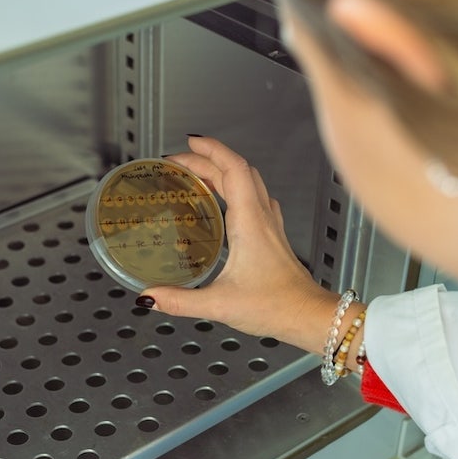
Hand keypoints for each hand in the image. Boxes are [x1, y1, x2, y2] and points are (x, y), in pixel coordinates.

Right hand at [141, 136, 344, 354]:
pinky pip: (255, 198)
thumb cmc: (276, 305)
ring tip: (198, 174)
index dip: (211, 150)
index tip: (189, 143)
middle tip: (179, 161)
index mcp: (249, 222)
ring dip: (223, 170)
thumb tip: (150, 297)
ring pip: (249, 181)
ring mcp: (270, 224)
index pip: (233, 169)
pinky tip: (226, 202)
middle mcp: (261, 217)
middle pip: (237, 171)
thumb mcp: (220, 304)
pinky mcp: (273, 236)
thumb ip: (180, 300)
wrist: (308, 315)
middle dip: (207, 158)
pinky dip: (237, 189)